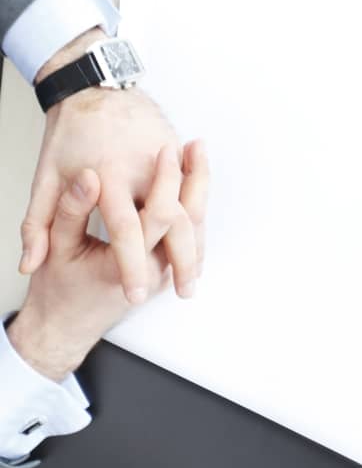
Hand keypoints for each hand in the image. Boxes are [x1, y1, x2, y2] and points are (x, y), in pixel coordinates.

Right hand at [8, 145, 207, 382]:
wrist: (67, 324)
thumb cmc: (59, 289)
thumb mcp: (57, 249)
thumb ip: (71, 212)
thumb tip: (89, 179)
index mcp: (124, 265)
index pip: (157, 218)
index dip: (164, 181)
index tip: (165, 149)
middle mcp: (152, 270)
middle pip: (187, 219)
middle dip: (195, 178)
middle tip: (195, 143)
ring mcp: (162, 268)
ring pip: (193, 224)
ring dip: (198, 184)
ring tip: (197, 149)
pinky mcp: (163, 262)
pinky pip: (186, 229)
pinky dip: (191, 198)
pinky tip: (190, 171)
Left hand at [23, 30, 190, 303]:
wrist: (96, 83)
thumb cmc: (69, 133)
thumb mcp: (44, 178)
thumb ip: (37, 224)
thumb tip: (29, 264)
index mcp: (109, 177)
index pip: (125, 230)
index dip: (130, 266)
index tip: (136, 295)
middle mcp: (142, 167)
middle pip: (171, 221)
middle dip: (181, 261)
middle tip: (184, 291)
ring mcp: (163, 155)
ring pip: (189, 205)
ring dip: (196, 241)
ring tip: (196, 271)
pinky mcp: (174, 148)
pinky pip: (191, 188)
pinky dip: (197, 216)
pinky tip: (198, 238)